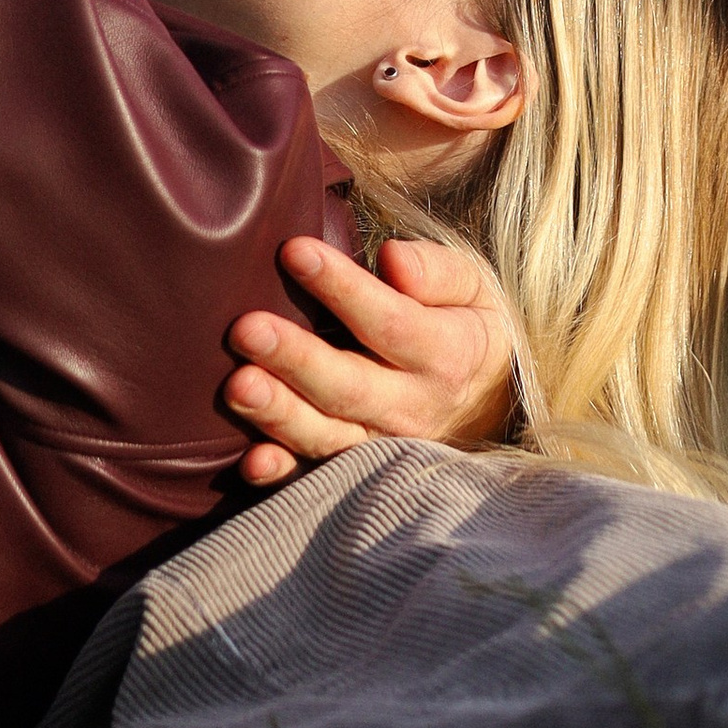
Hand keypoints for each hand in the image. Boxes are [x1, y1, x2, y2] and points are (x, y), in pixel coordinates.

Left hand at [223, 233, 517, 485]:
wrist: (489, 403)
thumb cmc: (465, 326)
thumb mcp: (473, 288)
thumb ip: (437, 270)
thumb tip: (393, 259)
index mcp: (448, 354)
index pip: (390, 321)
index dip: (341, 288)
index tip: (294, 251)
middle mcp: (414, 407)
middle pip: (350, 387)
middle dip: (296, 359)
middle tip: (246, 328)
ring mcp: (384, 446)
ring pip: (328, 436)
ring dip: (280, 415)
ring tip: (237, 386)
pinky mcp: (356, 471)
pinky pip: (317, 476)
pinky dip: (283, 473)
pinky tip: (250, 461)